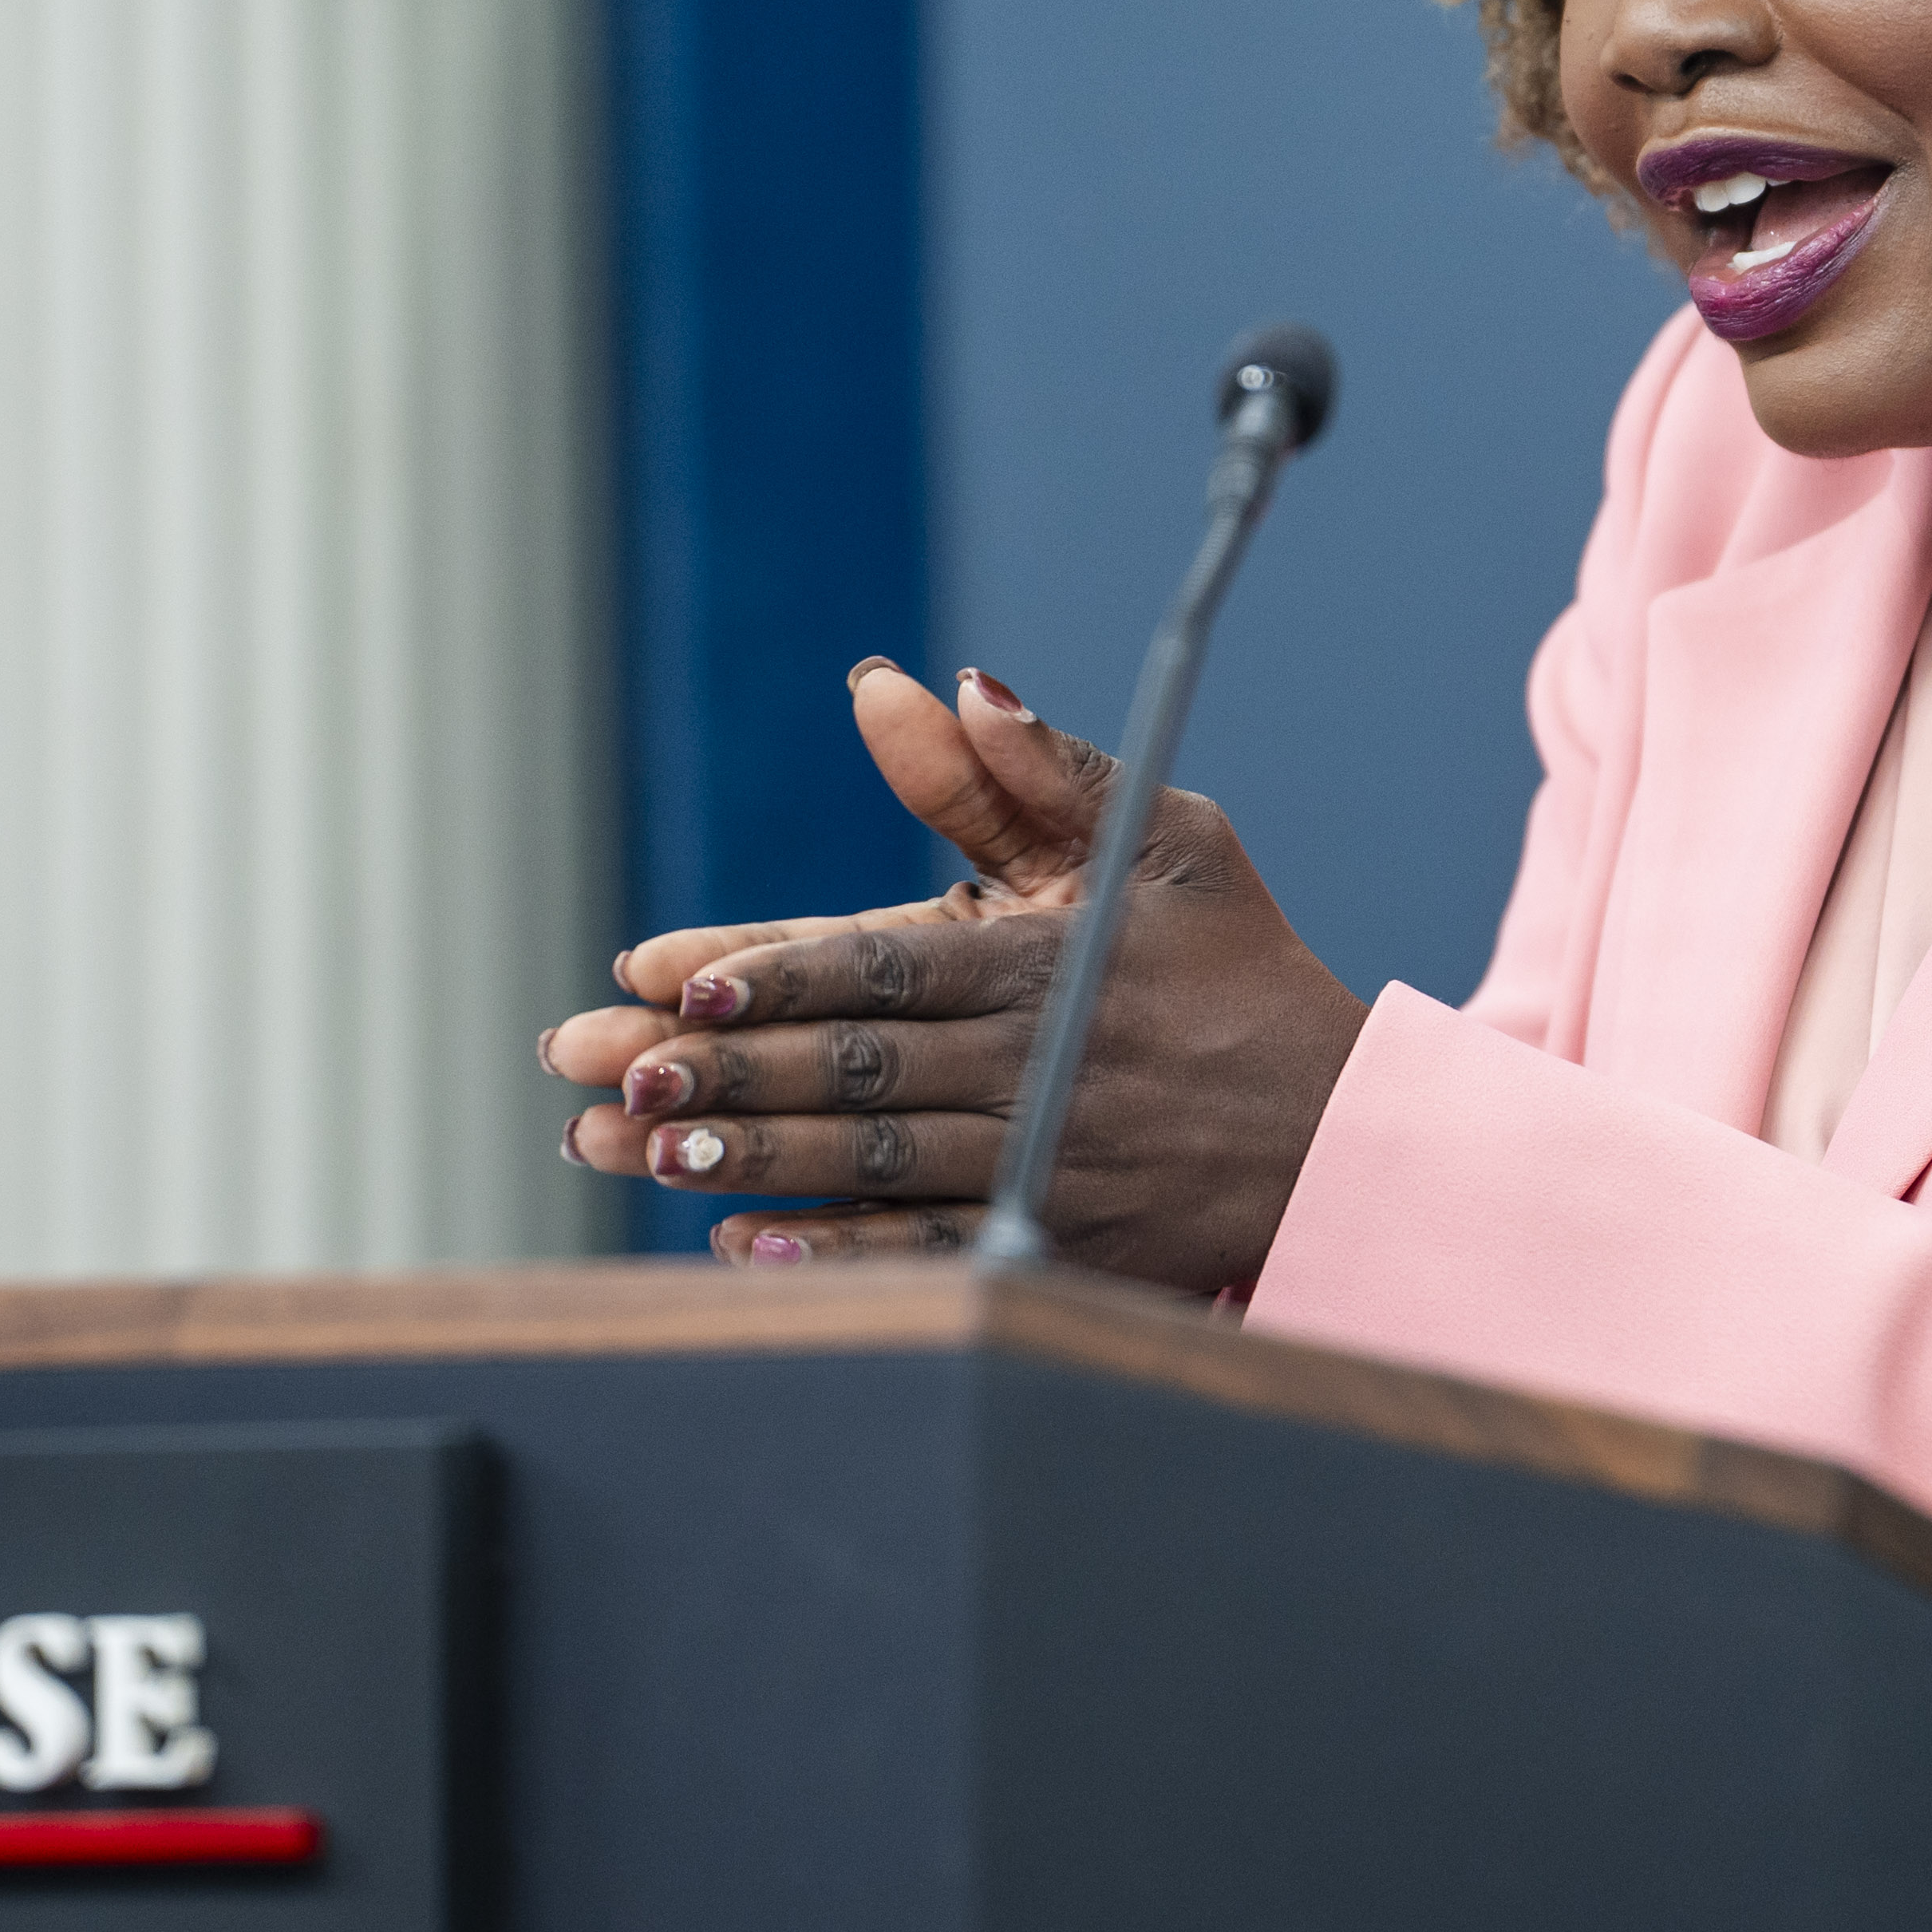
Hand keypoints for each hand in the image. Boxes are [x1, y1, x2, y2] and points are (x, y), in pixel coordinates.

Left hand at [541, 661, 1368, 1290]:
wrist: (1342, 1132)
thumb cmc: (1238, 964)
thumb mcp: (1160, 838)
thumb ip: (1034, 772)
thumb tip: (938, 679)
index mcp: (1056, 956)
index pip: (885, 962)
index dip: (770, 970)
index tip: (662, 976)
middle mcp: (1038, 1063)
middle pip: (852, 1063)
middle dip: (713, 1068)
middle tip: (589, 1067)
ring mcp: (1041, 1161)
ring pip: (866, 1156)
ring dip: (741, 1155)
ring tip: (624, 1145)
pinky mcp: (1048, 1238)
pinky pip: (922, 1248)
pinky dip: (830, 1252)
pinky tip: (738, 1244)